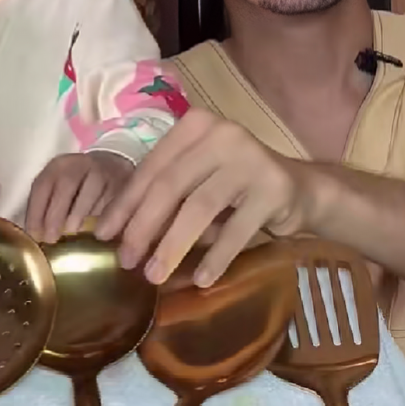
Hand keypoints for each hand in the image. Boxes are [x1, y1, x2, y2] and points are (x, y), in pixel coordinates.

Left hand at [25, 151, 134, 243]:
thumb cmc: (79, 186)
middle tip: (52, 238)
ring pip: (92, 189)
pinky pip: (112, 198)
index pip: (43, 184)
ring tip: (74, 235)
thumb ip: (46, 207)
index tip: (33, 234)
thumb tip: (34, 237)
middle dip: (56, 213)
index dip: (36, 210)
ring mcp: (104, 170)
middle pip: (67, 184)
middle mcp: (80, 163)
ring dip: (81, 215)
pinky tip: (98, 231)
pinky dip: (104, 216)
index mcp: (59, 166)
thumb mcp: (58, 188)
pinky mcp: (123, 180)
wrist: (112, 167)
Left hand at [95, 108, 315, 286]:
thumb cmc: (234, 185)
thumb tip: (118, 232)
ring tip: (154, 275)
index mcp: (195, 125)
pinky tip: (201, 279)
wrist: (298, 189)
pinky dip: (216, 258)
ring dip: (172, 246)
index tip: (105, 235)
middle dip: (143, 226)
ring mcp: (250, 159)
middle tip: (126, 261)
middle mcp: (222, 134)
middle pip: (170, 186)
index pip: (152, 166)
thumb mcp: (196, 177)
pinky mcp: (273, 189)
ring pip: (198, 207)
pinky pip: (236, 230)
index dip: (126, 203)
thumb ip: (165, 192)